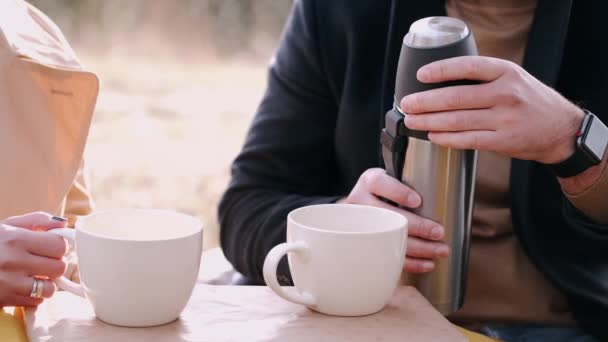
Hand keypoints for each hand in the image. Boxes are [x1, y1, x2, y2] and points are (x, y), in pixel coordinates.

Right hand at [0, 212, 68, 306]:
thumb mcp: (6, 226)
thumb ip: (36, 221)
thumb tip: (63, 224)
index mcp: (15, 239)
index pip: (59, 246)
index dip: (58, 247)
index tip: (51, 247)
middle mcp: (13, 262)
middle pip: (59, 268)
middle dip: (54, 265)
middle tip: (43, 262)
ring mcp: (8, 283)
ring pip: (49, 289)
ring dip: (46, 283)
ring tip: (34, 276)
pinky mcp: (3, 300)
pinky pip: (35, 302)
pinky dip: (34, 296)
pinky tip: (22, 286)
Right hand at [338, 168, 448, 272]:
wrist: (362, 212)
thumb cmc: (386, 194)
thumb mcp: (391, 182)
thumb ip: (408, 184)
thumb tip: (442, 198)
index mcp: (369, 182)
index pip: (379, 183)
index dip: (398, 192)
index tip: (417, 201)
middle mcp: (360, 203)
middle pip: (388, 216)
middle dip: (417, 226)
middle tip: (439, 232)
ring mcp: (360, 225)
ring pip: (389, 238)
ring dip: (419, 247)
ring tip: (441, 250)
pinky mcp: (365, 245)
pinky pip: (387, 257)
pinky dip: (410, 262)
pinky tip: (427, 263)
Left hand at [401, 56, 584, 163]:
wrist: (560, 128)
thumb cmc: (528, 100)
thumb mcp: (512, 78)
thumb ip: (483, 78)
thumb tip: (440, 83)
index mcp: (506, 72)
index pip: (468, 67)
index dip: (441, 70)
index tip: (420, 75)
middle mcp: (506, 93)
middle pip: (456, 97)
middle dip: (425, 102)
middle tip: (407, 104)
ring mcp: (505, 119)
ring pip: (458, 121)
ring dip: (430, 122)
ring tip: (412, 122)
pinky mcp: (504, 141)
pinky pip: (468, 140)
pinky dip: (447, 139)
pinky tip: (433, 136)